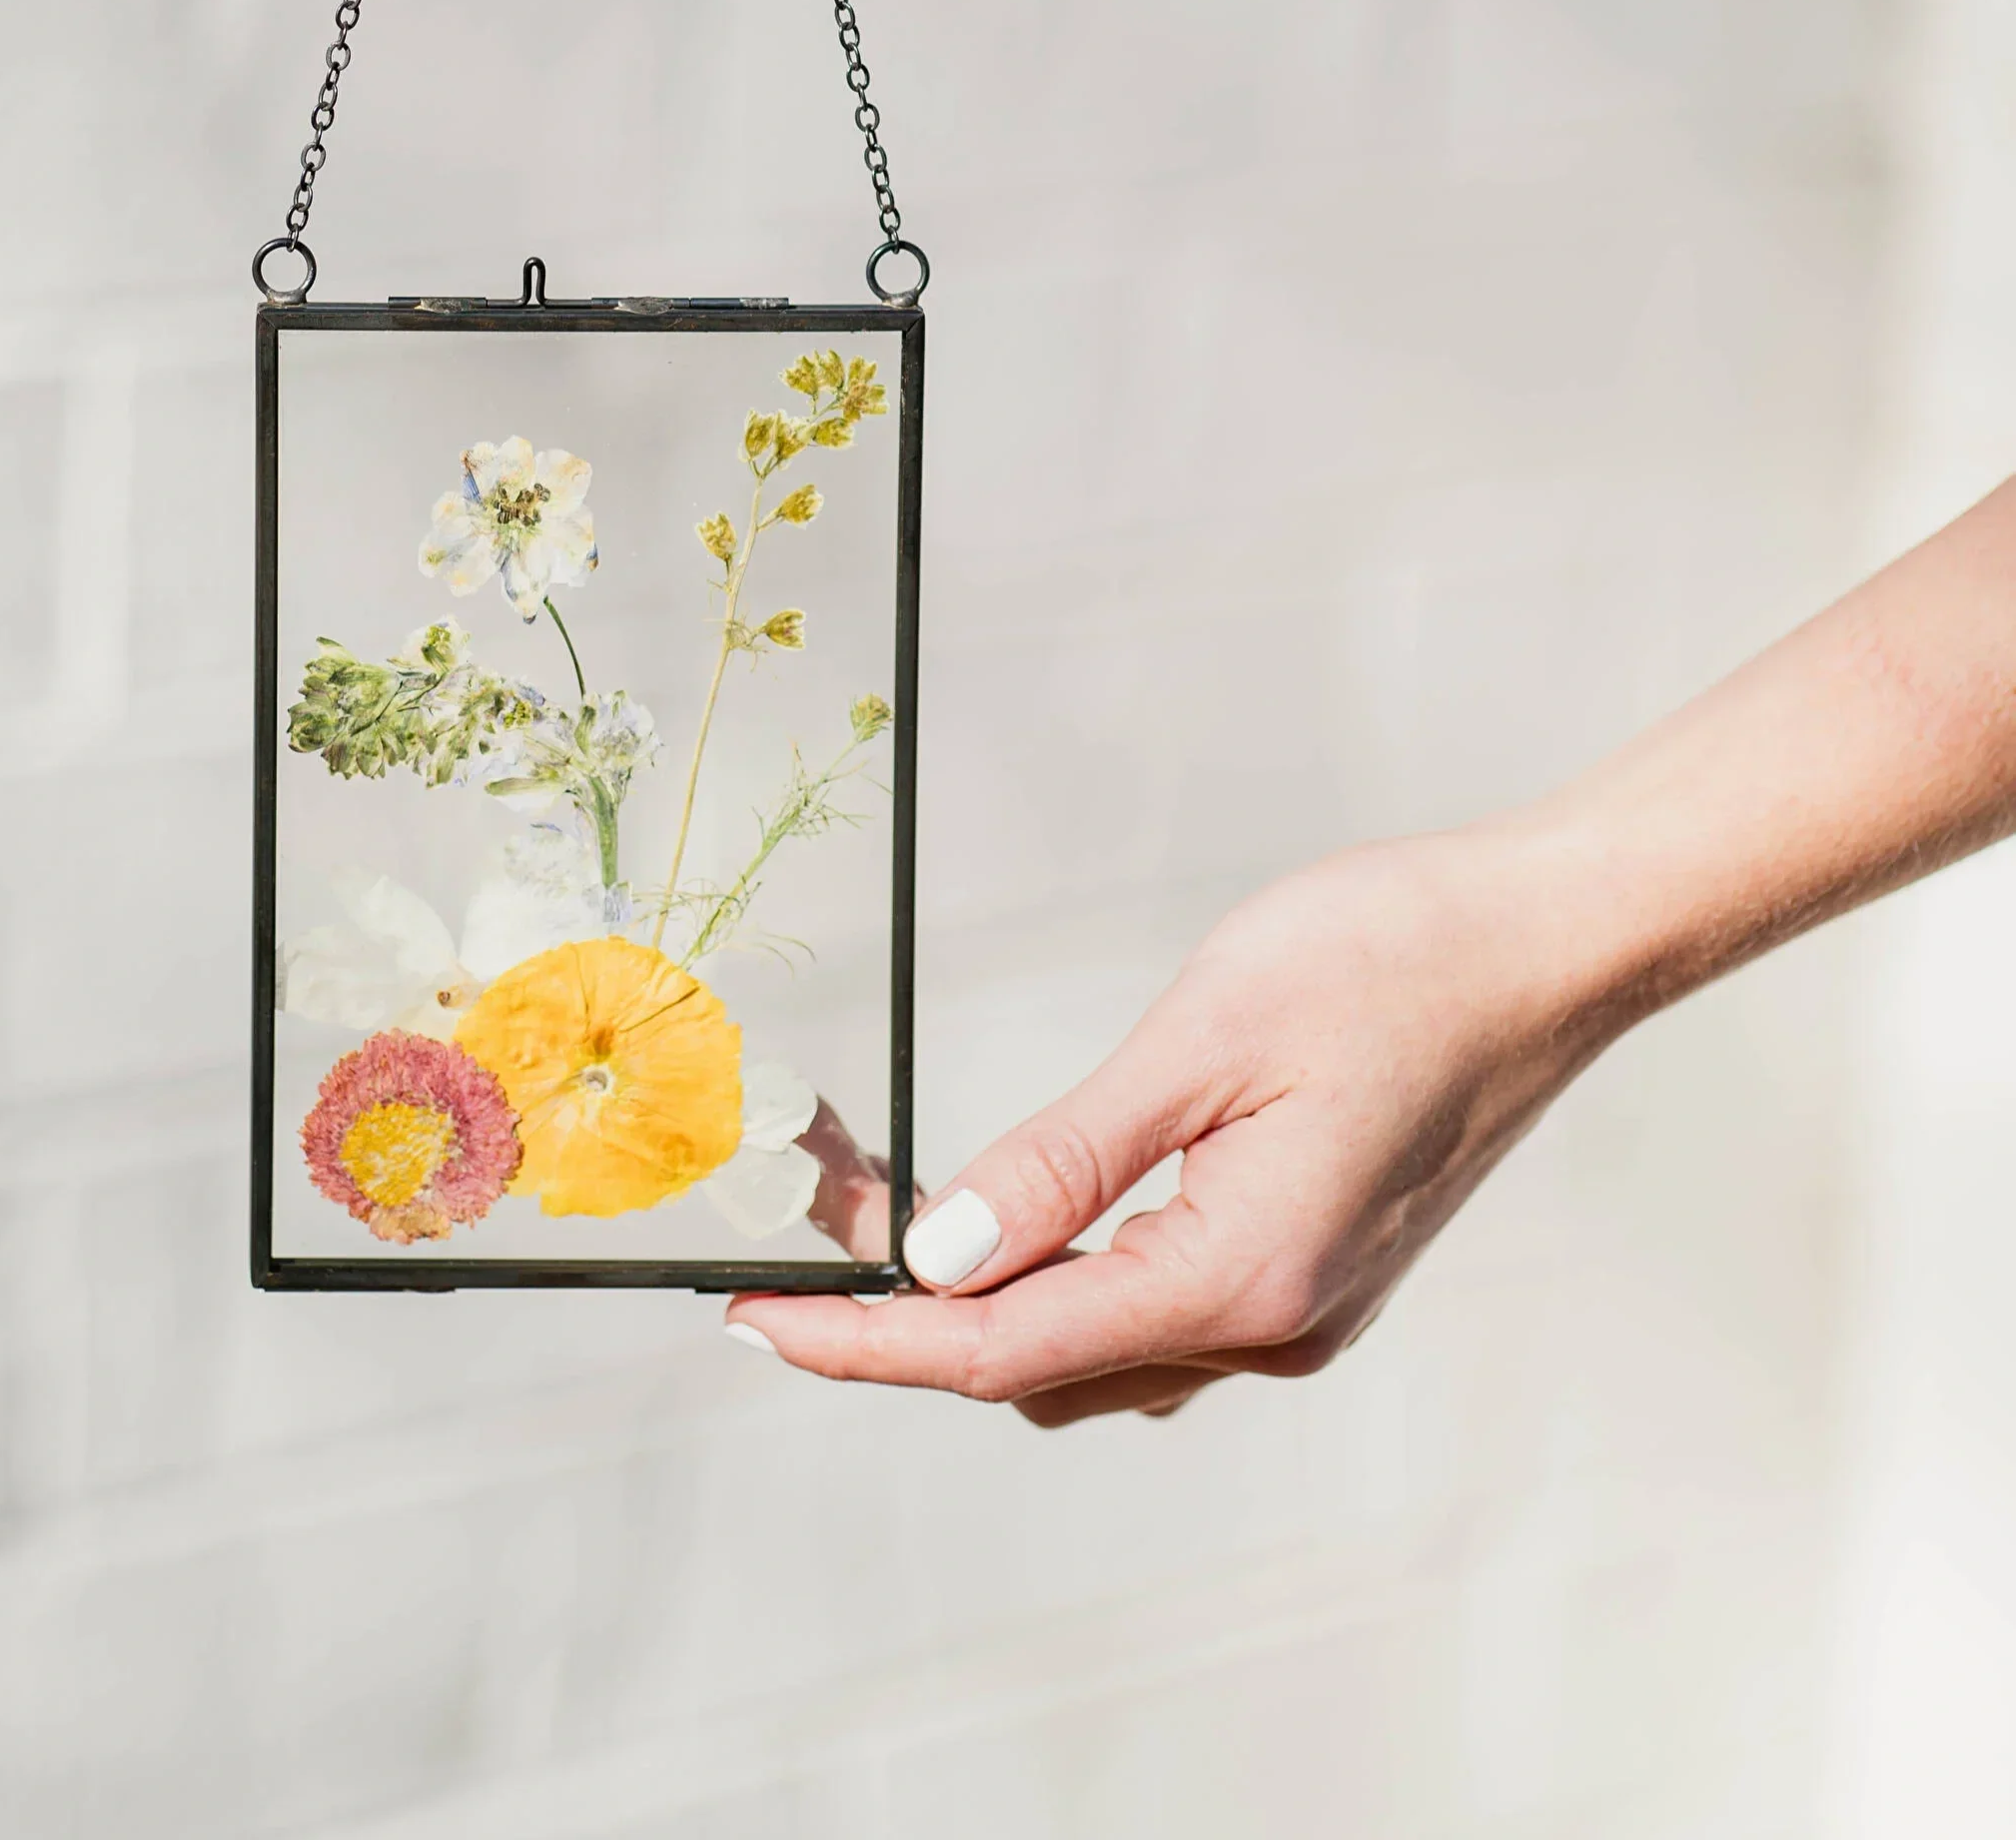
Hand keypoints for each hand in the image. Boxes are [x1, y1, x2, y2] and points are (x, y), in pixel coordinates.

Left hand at [730, 826, 1629, 1424]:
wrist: (1549, 945)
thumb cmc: (1395, 960)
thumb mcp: (1203, 1041)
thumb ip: (1065, 1160)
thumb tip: (942, 1255)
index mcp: (1240, 1279)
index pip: (999, 1344)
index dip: (864, 1338)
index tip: (756, 1321)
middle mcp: (1270, 1326)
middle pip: (1033, 1362)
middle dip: (904, 1304)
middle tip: (808, 1210)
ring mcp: (1296, 1309)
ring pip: (1088, 1349)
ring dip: (978, 1291)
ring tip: (880, 1207)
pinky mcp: (1308, 1272)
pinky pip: (1147, 1312)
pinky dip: (1058, 1275)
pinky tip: (1016, 1214)